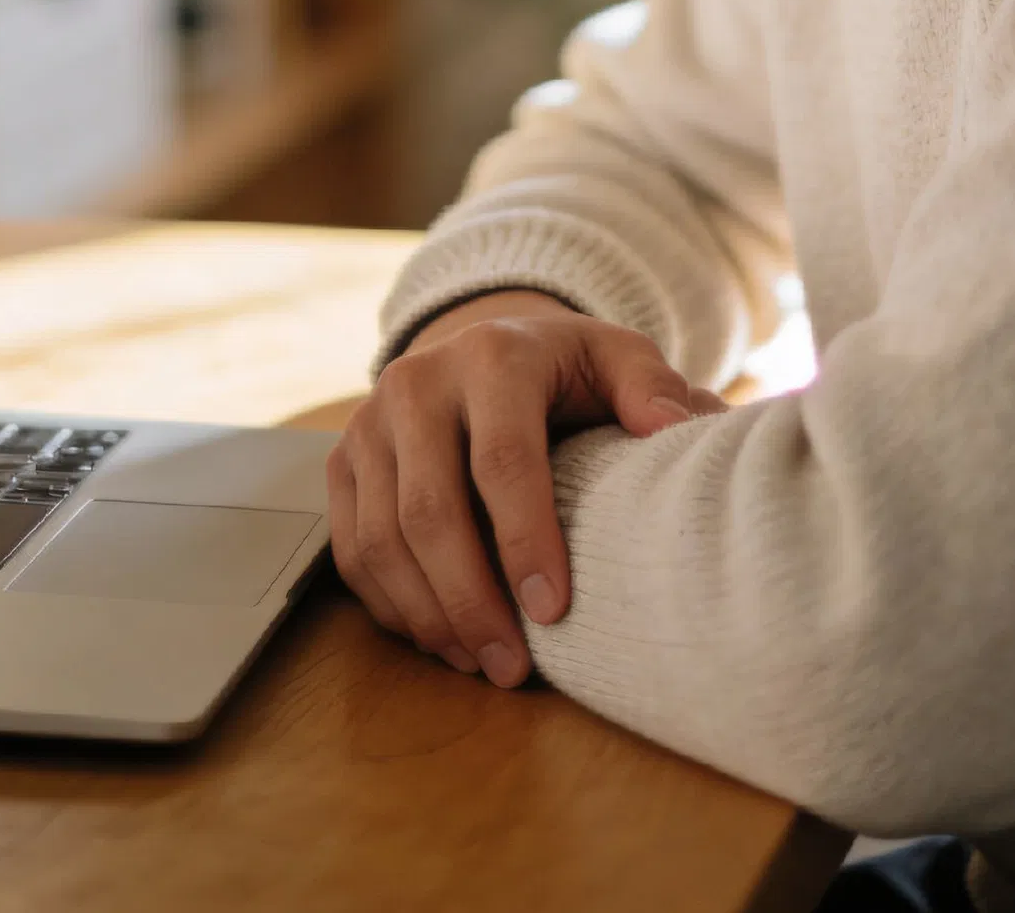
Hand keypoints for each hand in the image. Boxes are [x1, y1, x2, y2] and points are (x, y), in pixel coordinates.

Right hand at [329, 289, 725, 686]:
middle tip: (512, 668)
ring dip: (428, 616)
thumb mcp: (614, 360)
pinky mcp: (341, 461)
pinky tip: (440, 637)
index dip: (525, 541)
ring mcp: (368, 423)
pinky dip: (391, 607)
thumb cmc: (561, 371)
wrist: (481, 345)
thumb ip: (651, 386)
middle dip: (470, 601)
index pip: (502, 459)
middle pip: (429, 510)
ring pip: (381, 539)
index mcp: (491, 356)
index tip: (555, 612)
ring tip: (480, 662)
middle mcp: (417, 382)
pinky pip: (351, 550)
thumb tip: (673, 427)